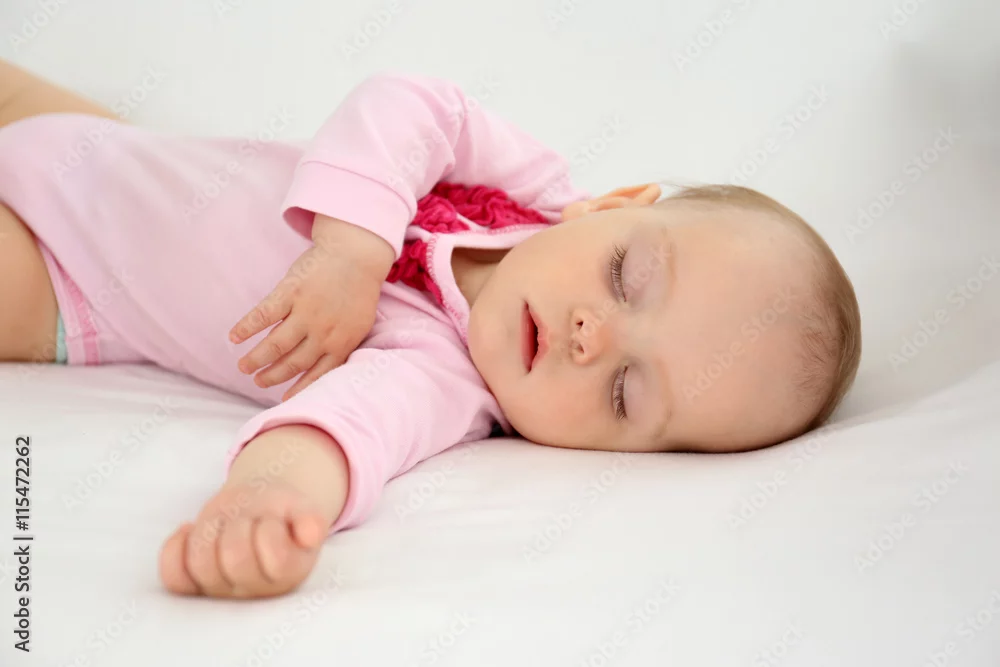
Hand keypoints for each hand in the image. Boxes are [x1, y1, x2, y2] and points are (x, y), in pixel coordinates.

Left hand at [159, 480, 326, 597]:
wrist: (256, 512)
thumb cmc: (280, 512)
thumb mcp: (300, 508)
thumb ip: (310, 519)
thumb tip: (311, 533)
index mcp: (290, 573)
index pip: (275, 556)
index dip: (269, 528)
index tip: (272, 518)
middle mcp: (256, 591)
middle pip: (235, 560)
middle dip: (239, 526)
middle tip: (247, 517)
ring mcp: (222, 591)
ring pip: (201, 565)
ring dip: (208, 530)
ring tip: (224, 521)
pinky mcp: (194, 585)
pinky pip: (174, 577)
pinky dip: (175, 549)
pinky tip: (189, 530)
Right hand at [229, 216, 392, 400]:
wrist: (355, 254)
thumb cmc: (357, 290)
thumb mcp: (359, 324)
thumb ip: (342, 345)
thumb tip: (324, 368)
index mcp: (342, 342)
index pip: (317, 374)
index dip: (299, 388)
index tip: (283, 398)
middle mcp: (323, 332)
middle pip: (293, 362)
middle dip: (272, 376)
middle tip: (258, 382)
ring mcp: (306, 312)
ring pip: (276, 344)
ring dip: (257, 358)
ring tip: (243, 367)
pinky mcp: (291, 292)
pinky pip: (264, 315)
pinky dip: (247, 327)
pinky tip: (234, 337)